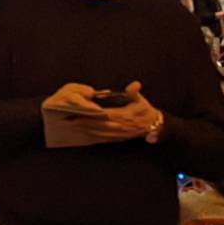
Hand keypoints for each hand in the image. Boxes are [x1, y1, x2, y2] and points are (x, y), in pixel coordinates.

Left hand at [42, 84, 162, 143]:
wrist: (153, 125)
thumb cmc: (145, 110)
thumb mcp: (141, 99)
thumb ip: (135, 92)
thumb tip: (134, 85)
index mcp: (124, 116)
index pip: (104, 116)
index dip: (92, 115)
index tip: (80, 113)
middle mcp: (120, 126)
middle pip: (99, 126)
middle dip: (84, 124)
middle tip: (70, 121)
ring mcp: (119, 134)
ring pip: (100, 134)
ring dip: (86, 131)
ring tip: (73, 127)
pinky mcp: (118, 138)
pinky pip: (104, 139)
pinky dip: (93, 137)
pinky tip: (84, 134)